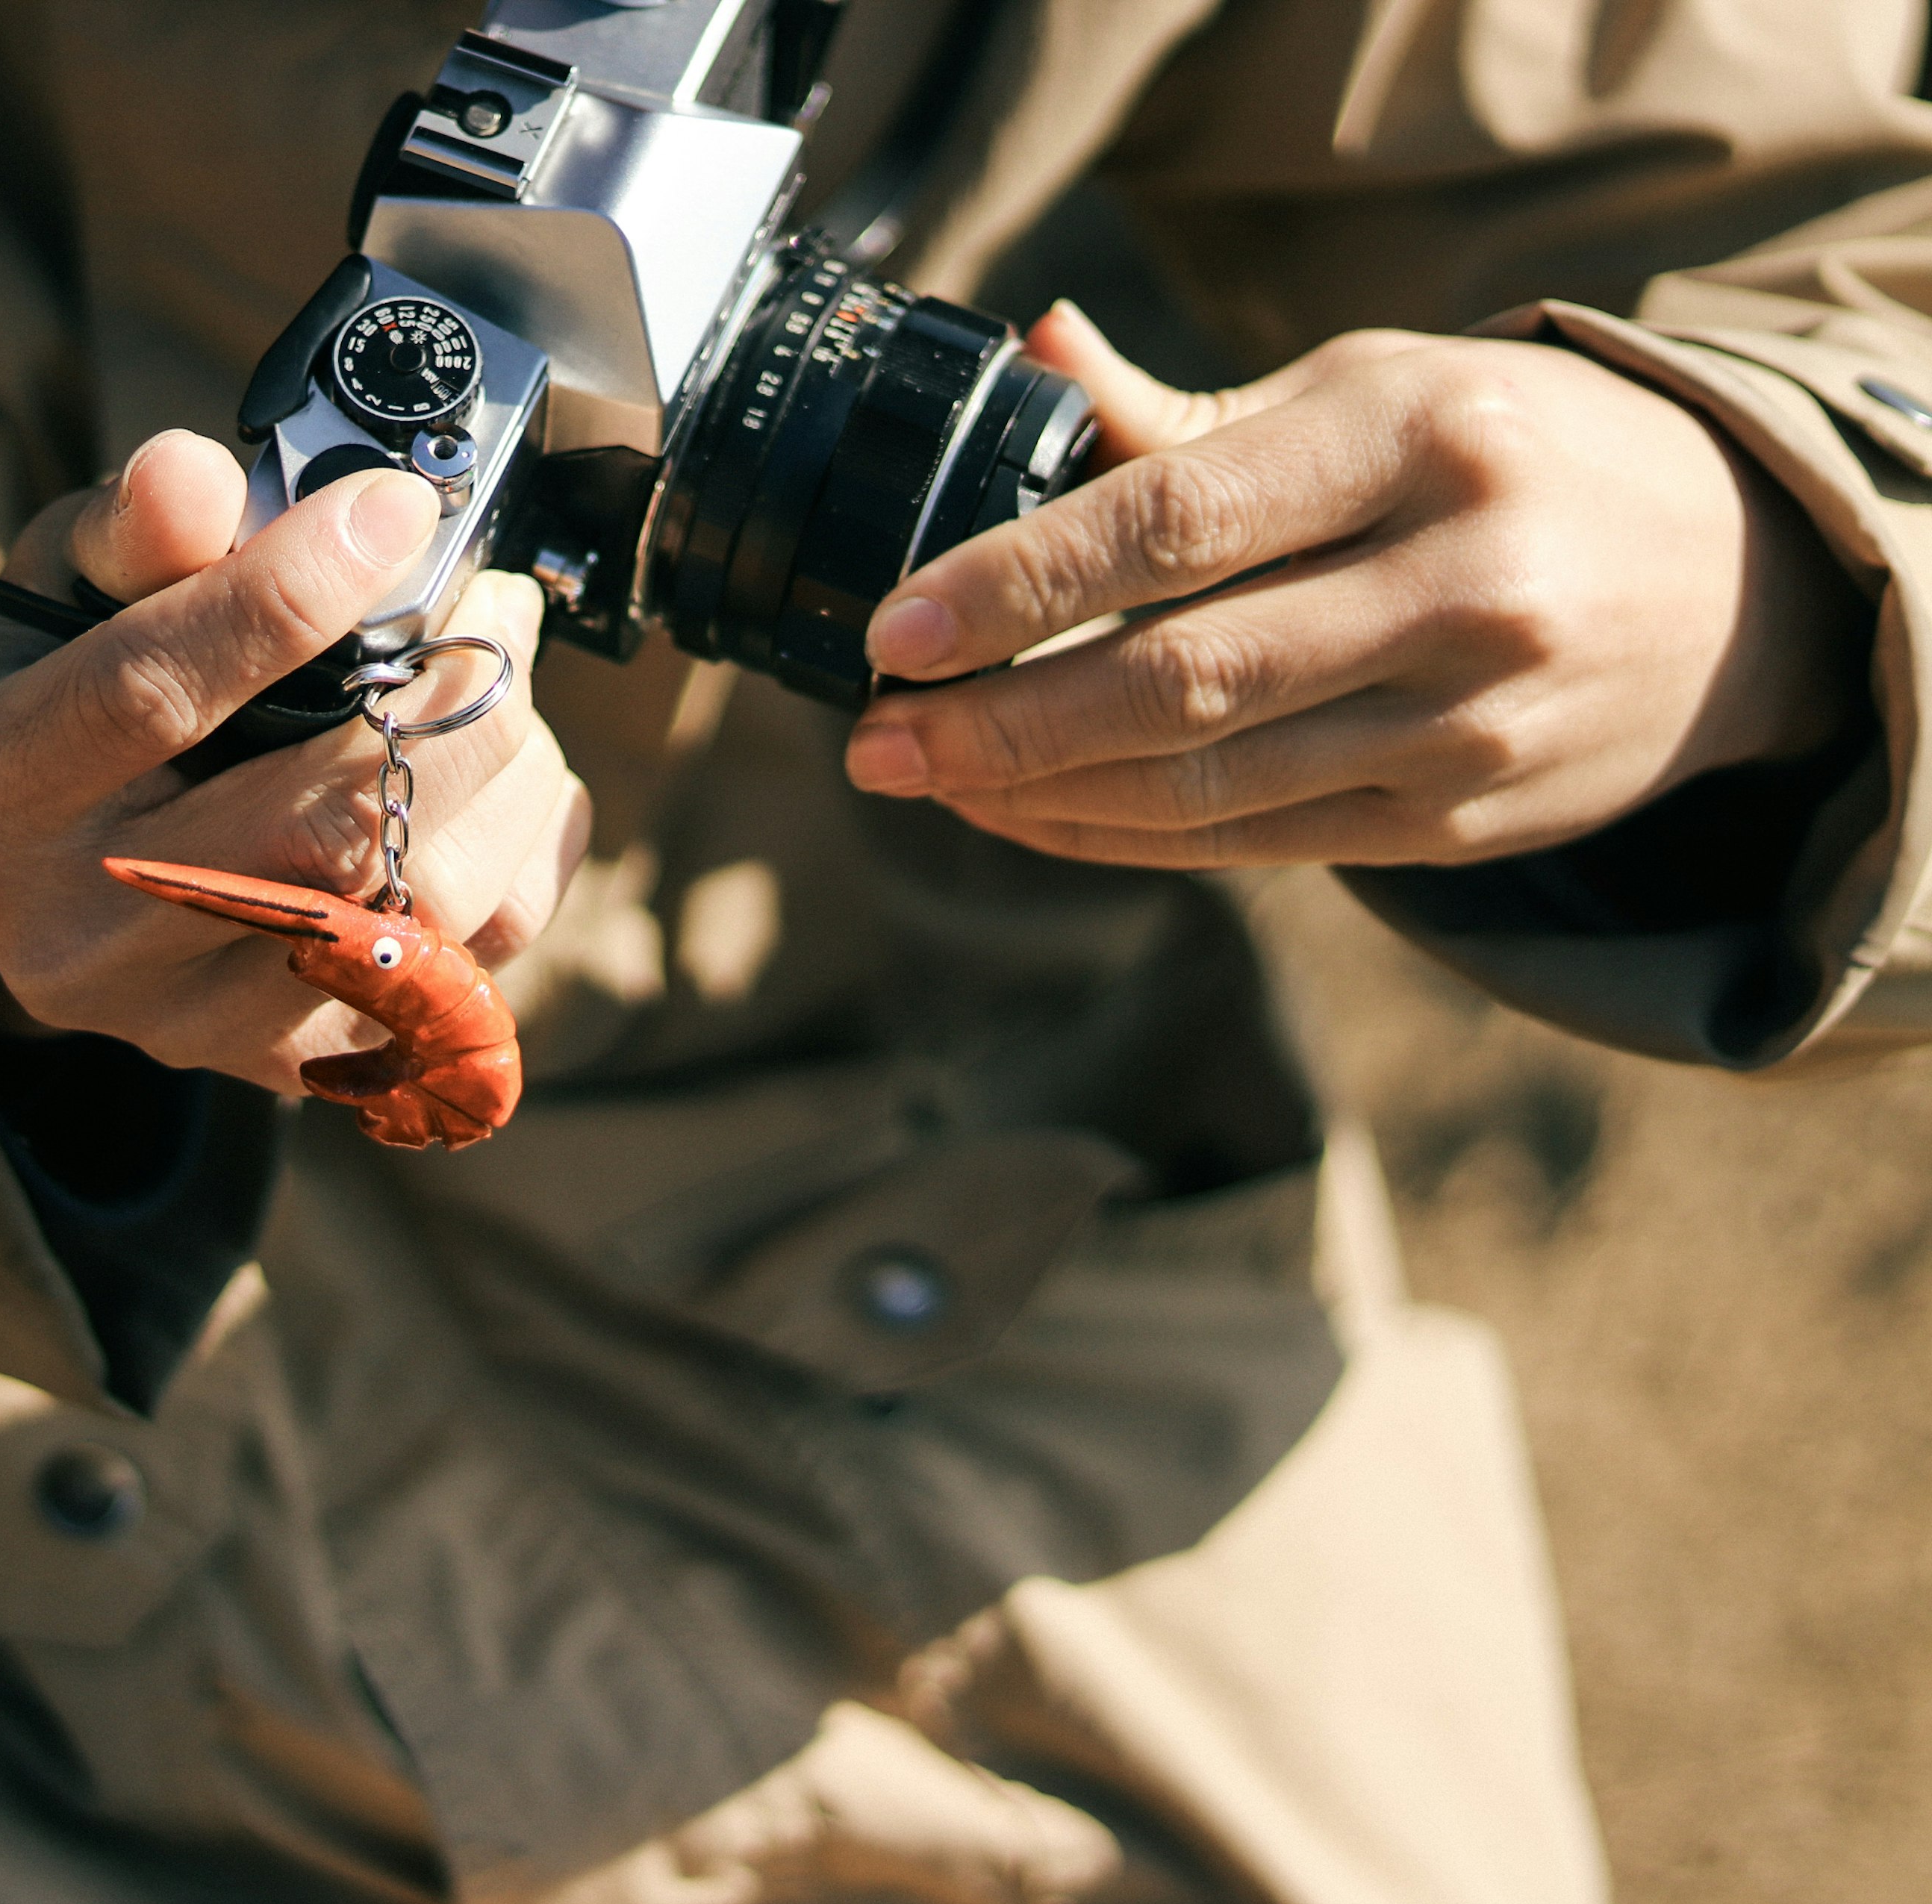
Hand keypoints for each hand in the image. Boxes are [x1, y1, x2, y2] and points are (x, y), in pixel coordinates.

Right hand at [0, 431, 588, 1092]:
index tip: (397, 509)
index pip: (147, 697)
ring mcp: (184, 1024)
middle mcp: (71, 941)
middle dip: (448, 700)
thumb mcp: (56, 589)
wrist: (53, 868)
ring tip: (505, 687)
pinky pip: (463, 983)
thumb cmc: (62, 693)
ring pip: (409, 921)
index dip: (287, 596)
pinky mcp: (289, 1068)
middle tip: (499, 604)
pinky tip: (506, 785)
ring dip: (500, 783)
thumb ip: (130, 532)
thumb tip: (197, 477)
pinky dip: (517, 865)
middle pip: (311, 832)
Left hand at [843, 304, 1866, 866]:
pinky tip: (1027, 815)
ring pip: (1207, 785)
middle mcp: (1459, 587)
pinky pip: (1254, 843)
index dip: (1018, 584)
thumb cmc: (1511, 457)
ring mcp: (1469, 723)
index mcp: (1423, 442)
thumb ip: (1197, 414)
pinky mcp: (1464, 825)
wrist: (1735, 585)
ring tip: (925, 777)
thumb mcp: (1376, 392)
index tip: (894, 631)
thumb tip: (1036, 354)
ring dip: (1039, 794)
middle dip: (1000, 721)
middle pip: (1180, 681)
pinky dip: (1121, 836)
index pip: (1179, 522)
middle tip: (875, 742)